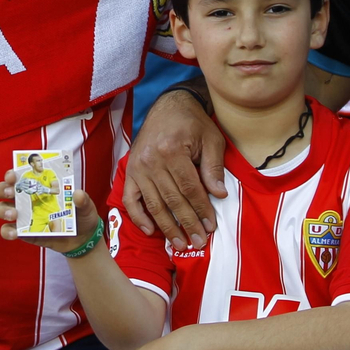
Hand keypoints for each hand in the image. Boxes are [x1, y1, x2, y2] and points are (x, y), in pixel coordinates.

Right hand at [0, 168, 99, 252]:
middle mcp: (27, 199)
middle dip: (4, 188)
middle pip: (5, 190)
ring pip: (3, 209)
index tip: (13, 175)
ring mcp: (24, 216)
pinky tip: (15, 233)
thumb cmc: (80, 216)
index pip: (20, 175)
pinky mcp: (24, 233)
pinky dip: (8, 231)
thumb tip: (77, 194)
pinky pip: (9, 230)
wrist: (82, 240)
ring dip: (4, 210)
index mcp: (39, 187)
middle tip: (11, 192)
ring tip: (14, 215)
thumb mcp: (85, 205)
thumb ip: (83, 200)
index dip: (12, 173)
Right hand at [124, 90, 226, 248]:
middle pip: (172, 200)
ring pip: (153, 203)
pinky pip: (130, 198)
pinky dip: (138, 216)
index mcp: (172, 150)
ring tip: (180, 243)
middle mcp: (152, 160)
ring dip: (167, 227)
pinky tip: (150, 230)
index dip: (201, 210)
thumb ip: (213, 167)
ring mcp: (138, 166)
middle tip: (198, 242)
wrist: (169, 106)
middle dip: (187, 223)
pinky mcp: (130, 170)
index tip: (211, 226)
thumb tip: (219, 195)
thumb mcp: (211, 139)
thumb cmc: (193, 123)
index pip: (189, 189)